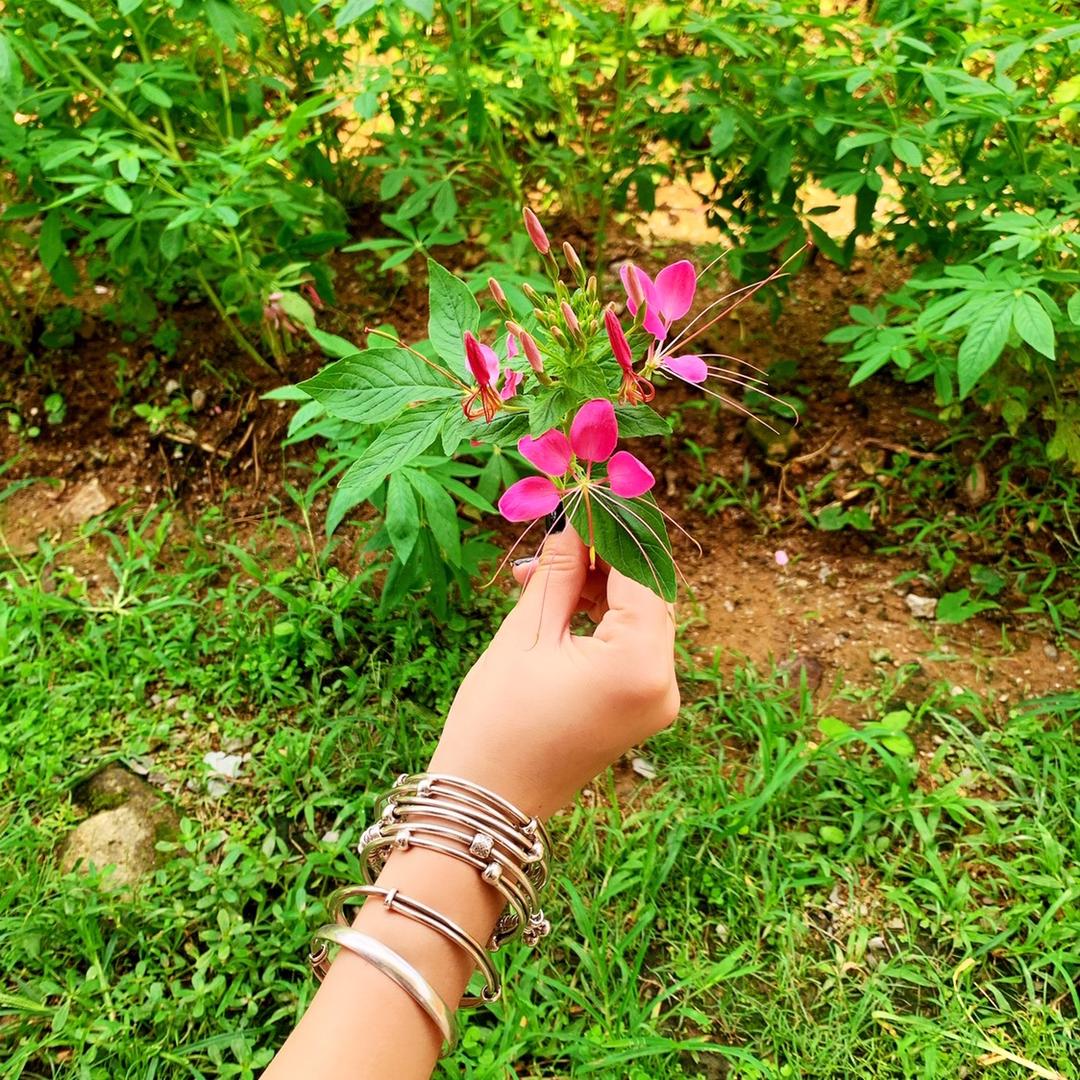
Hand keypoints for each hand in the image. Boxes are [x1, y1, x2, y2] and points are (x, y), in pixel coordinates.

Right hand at [428, 526, 679, 819]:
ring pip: (639, 619)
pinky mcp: (639, 711)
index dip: (611, 532)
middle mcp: (664, 684)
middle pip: (648, 595)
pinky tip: (557, 605)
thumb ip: (560, 572)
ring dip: (597, 590)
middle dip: (603, 560)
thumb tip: (576, 524)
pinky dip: (600, 622)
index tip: (581, 501)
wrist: (487, 804)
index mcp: (641, 664)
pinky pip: (630, 648)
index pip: (641, 572)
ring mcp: (656, 702)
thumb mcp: (526, 635)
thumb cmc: (497, 721)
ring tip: (540, 577)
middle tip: (555, 539)